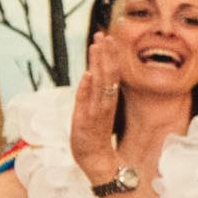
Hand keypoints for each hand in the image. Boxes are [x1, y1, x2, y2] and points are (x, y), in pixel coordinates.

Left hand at [72, 32, 124, 183]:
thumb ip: (91, 94)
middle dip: (106, 54)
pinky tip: (88, 74)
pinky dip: (88, 89)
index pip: (110, 74)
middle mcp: (104, 104)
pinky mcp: (86, 122)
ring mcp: (96, 112)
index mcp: (107, 101)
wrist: (97, 162)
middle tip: (104, 35)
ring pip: (101, 85)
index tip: (106, 38)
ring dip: (99, 65)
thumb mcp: (94, 112)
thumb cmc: (95, 138)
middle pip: (108, 75)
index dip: (109, 56)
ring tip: (97, 47)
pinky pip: (87, 103)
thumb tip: (91, 74)